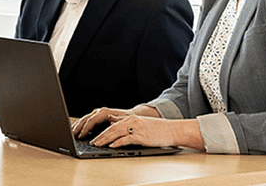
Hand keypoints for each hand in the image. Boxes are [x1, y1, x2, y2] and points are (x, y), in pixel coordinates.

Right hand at [70, 106, 137, 138]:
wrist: (131, 116)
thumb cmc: (127, 119)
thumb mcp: (124, 121)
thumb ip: (116, 120)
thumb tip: (111, 119)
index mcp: (104, 112)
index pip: (91, 121)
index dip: (85, 129)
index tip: (80, 136)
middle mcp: (99, 112)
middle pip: (85, 119)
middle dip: (77, 128)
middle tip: (71, 136)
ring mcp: (96, 114)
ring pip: (83, 120)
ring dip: (76, 127)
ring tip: (70, 134)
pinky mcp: (95, 117)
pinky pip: (84, 121)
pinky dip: (79, 126)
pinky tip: (75, 131)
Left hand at [86, 113, 200, 149]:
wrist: (174, 130)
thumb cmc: (158, 130)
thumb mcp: (141, 125)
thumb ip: (128, 126)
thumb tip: (114, 128)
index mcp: (131, 119)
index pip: (111, 124)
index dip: (101, 131)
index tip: (93, 137)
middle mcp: (132, 121)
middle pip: (111, 128)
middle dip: (100, 136)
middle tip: (91, 142)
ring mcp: (137, 128)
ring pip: (116, 133)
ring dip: (105, 139)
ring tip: (97, 144)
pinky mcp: (142, 136)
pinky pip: (126, 139)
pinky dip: (117, 143)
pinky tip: (111, 146)